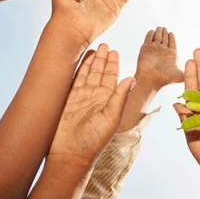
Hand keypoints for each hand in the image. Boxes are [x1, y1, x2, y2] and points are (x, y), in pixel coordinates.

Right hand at [47, 46, 134, 167]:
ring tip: (94, 48)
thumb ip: (120, 96)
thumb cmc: (94, 141)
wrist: (70, 155)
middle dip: (102, 58)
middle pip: (100, 72)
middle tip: (105, 44)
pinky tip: (80, 60)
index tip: (114, 51)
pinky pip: (74, 80)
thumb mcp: (111, 117)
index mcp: (108, 99)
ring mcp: (81, 97)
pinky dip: (77, 70)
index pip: (112, 77)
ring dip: (91, 61)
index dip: (113, 64)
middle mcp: (95, 96)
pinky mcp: (67, 100)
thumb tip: (132, 78)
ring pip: (87, 74)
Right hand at [136, 26, 183, 90]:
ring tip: (159, 28)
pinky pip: (148, 38)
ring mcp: (154, 48)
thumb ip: (187, 72)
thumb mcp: (179, 75)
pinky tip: (152, 31)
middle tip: (164, 28)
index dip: (171, 38)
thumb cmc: (163, 79)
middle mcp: (162, 51)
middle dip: (164, 33)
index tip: (171, 33)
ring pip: (157, 37)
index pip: (172, 43)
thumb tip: (195, 71)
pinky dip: (150, 34)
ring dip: (158, 32)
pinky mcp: (146, 47)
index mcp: (171, 54)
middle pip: (164, 39)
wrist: (150, 79)